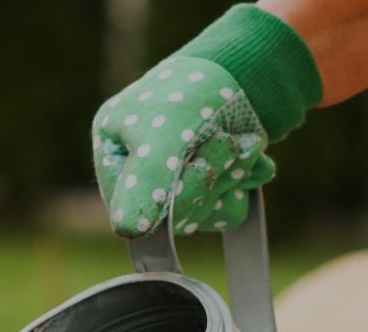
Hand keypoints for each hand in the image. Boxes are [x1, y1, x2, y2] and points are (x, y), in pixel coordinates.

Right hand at [91, 5, 321, 238]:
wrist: (254, 66)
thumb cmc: (198, 90)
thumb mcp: (164, 133)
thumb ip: (145, 181)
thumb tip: (127, 230)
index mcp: (114, 149)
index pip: (128, 207)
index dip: (167, 198)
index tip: (195, 166)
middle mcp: (141, 167)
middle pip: (170, 214)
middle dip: (206, 181)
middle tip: (226, 145)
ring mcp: (177, 177)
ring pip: (202, 212)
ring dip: (230, 179)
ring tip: (242, 144)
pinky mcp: (210, 182)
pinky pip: (225, 210)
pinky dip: (243, 184)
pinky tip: (252, 159)